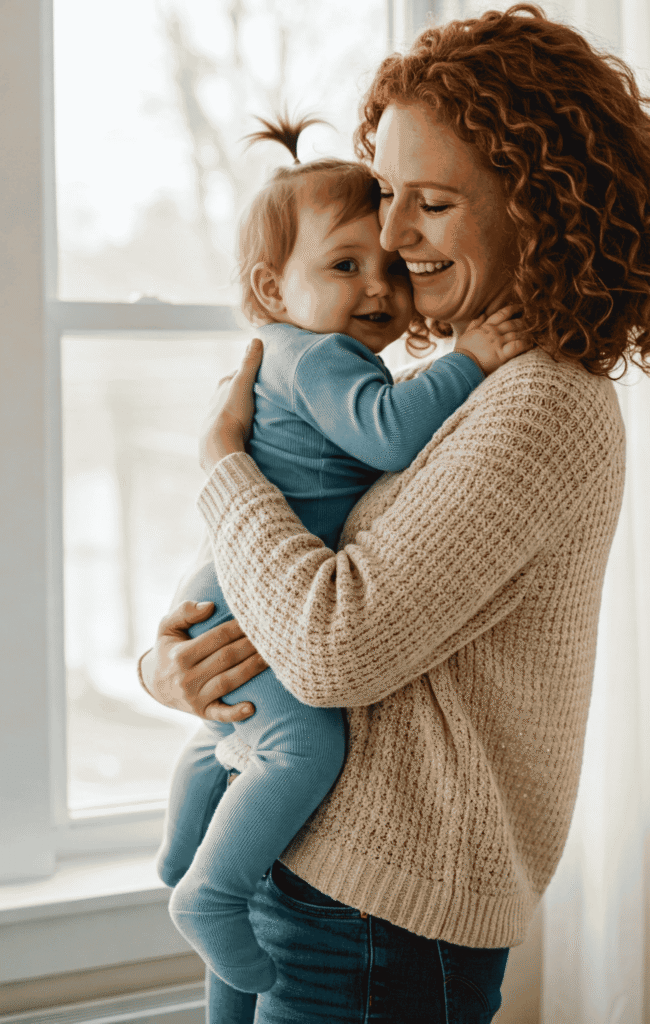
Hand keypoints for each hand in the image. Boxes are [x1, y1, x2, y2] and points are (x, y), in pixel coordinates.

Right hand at [139, 601, 267, 720]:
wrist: (156, 685)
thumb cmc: (168, 650)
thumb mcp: (167, 627)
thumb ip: (185, 611)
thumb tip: (210, 606)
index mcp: (180, 655)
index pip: (217, 637)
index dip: (239, 628)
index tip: (256, 619)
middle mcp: (187, 678)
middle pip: (226, 658)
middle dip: (251, 646)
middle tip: (272, 636)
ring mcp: (194, 697)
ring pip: (228, 681)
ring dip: (252, 670)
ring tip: (272, 658)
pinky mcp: (202, 713)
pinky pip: (221, 714)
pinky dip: (236, 713)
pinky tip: (252, 707)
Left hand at [199, 338, 263, 473]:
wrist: (219, 445)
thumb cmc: (233, 413)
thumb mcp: (244, 384)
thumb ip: (249, 363)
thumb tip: (256, 339)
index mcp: (222, 386)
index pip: (238, 375)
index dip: (251, 375)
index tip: (264, 378)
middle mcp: (215, 400)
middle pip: (233, 393)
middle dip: (245, 393)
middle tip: (262, 397)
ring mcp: (214, 418)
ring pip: (230, 410)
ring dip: (240, 411)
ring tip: (255, 416)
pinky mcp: (215, 436)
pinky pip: (229, 427)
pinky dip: (236, 426)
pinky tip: (244, 432)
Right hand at [455, 305, 532, 374]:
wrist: (461, 365)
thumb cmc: (462, 352)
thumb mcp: (465, 335)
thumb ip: (474, 324)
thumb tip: (482, 315)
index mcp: (485, 327)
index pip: (501, 314)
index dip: (512, 309)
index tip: (520, 307)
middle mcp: (493, 333)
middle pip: (512, 324)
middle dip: (523, 322)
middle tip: (531, 323)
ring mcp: (498, 343)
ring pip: (516, 333)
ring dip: (526, 333)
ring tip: (533, 334)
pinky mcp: (501, 355)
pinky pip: (517, 346)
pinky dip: (525, 344)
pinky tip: (530, 344)